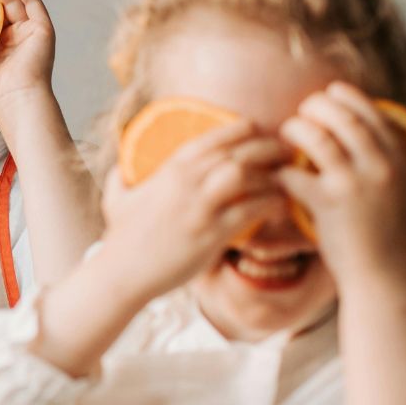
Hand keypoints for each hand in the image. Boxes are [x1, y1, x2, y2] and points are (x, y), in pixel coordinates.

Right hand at [93, 120, 288, 303]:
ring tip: (289, 179)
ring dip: (272, 174)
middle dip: (268, 147)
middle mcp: (187, 181)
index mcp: (171, 168)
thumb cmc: (121, 238)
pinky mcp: (211, 233)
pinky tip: (280, 207)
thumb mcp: (116, 198)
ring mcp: (200, 206)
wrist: (121, 274)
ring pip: (246, 175)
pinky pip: (250, 210)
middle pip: (238, 151)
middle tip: (287, 151)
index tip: (259, 132)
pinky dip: (270, 204)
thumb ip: (121, 178)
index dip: (242, 130)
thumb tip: (120, 169)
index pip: (214, 137)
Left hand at [276, 81, 405, 288]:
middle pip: (342, 116)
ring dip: (296, 129)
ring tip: (286, 133)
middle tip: (304, 110)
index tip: (332, 92)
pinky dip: (280, 170)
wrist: (384, 284)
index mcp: (399, 165)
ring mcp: (352, 183)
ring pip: (316, 137)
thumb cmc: (402, 258)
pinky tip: (275, 173)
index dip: (349, 97)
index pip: (374, 115)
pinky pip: (293, 173)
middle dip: (318, 105)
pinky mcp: (326, 203)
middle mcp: (378, 167)